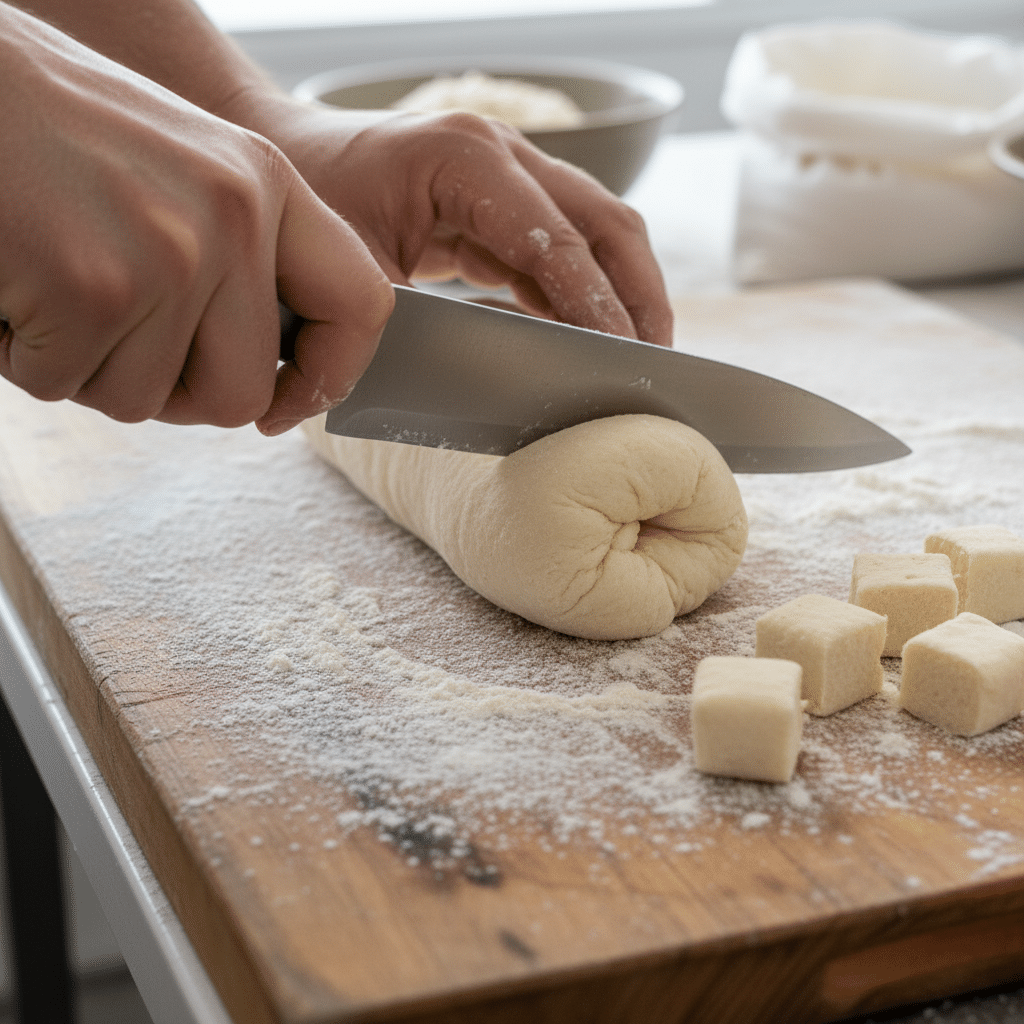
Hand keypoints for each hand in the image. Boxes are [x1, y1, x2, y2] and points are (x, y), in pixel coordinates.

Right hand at [0, 6, 392, 434]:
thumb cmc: (48, 127)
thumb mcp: (183, 170)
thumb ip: (242, 257)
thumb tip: (277, 370)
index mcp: (266, 183)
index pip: (363, 304)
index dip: (331, 372)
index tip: (290, 398)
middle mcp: (233, 218)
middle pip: (241, 395)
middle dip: (174, 390)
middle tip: (117, 336)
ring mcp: (169, 255)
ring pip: (146, 400)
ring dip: (88, 366)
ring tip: (53, 283)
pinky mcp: (91, 289)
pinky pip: (68, 386)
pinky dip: (25, 356)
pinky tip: (15, 286)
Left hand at [224, 97, 673, 346]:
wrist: (276, 163)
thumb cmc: (304, 210)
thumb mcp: (356, 274)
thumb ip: (423, 324)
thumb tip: (493, 380)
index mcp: (465, 159)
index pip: (559, 243)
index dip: (598, 309)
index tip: (625, 363)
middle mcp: (499, 153)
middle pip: (605, 223)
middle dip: (638, 296)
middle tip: (659, 364)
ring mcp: (505, 171)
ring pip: (597, 232)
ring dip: (624, 293)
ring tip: (643, 357)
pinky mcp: (498, 201)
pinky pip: (561, 247)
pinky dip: (585, 292)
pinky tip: (594, 337)